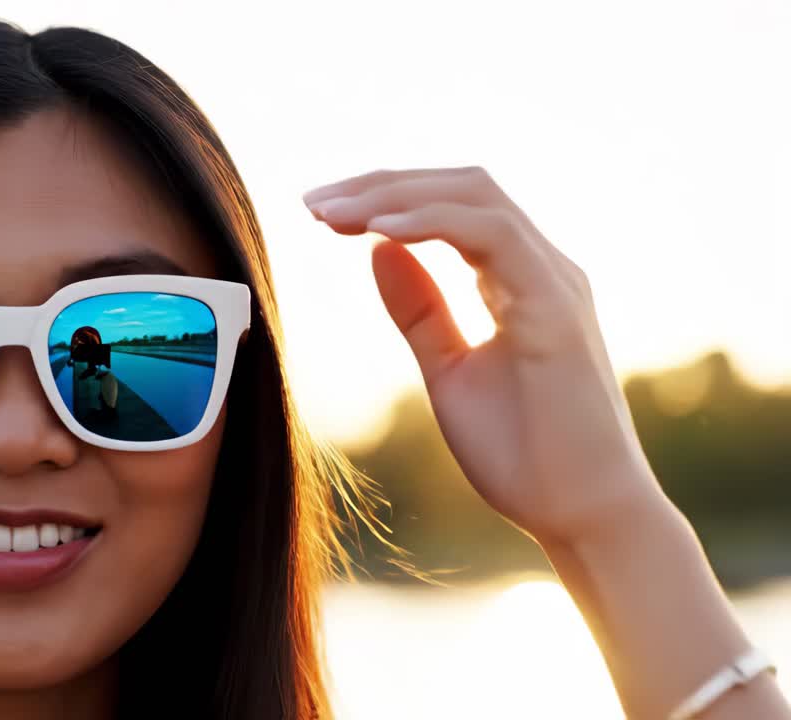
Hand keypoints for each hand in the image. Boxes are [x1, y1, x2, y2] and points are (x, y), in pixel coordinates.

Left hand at [303, 166, 668, 545]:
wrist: (583, 519)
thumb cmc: (525, 454)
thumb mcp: (450, 372)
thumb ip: (421, 311)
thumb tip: (377, 251)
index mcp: (523, 280)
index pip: (455, 206)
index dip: (387, 197)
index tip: (323, 212)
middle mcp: (546, 268)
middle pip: (462, 186)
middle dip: (382, 183)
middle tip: (313, 202)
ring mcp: (555, 283)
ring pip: (476, 196)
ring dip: (396, 195)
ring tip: (332, 213)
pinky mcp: (555, 310)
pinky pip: (493, 237)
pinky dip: (432, 223)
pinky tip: (378, 233)